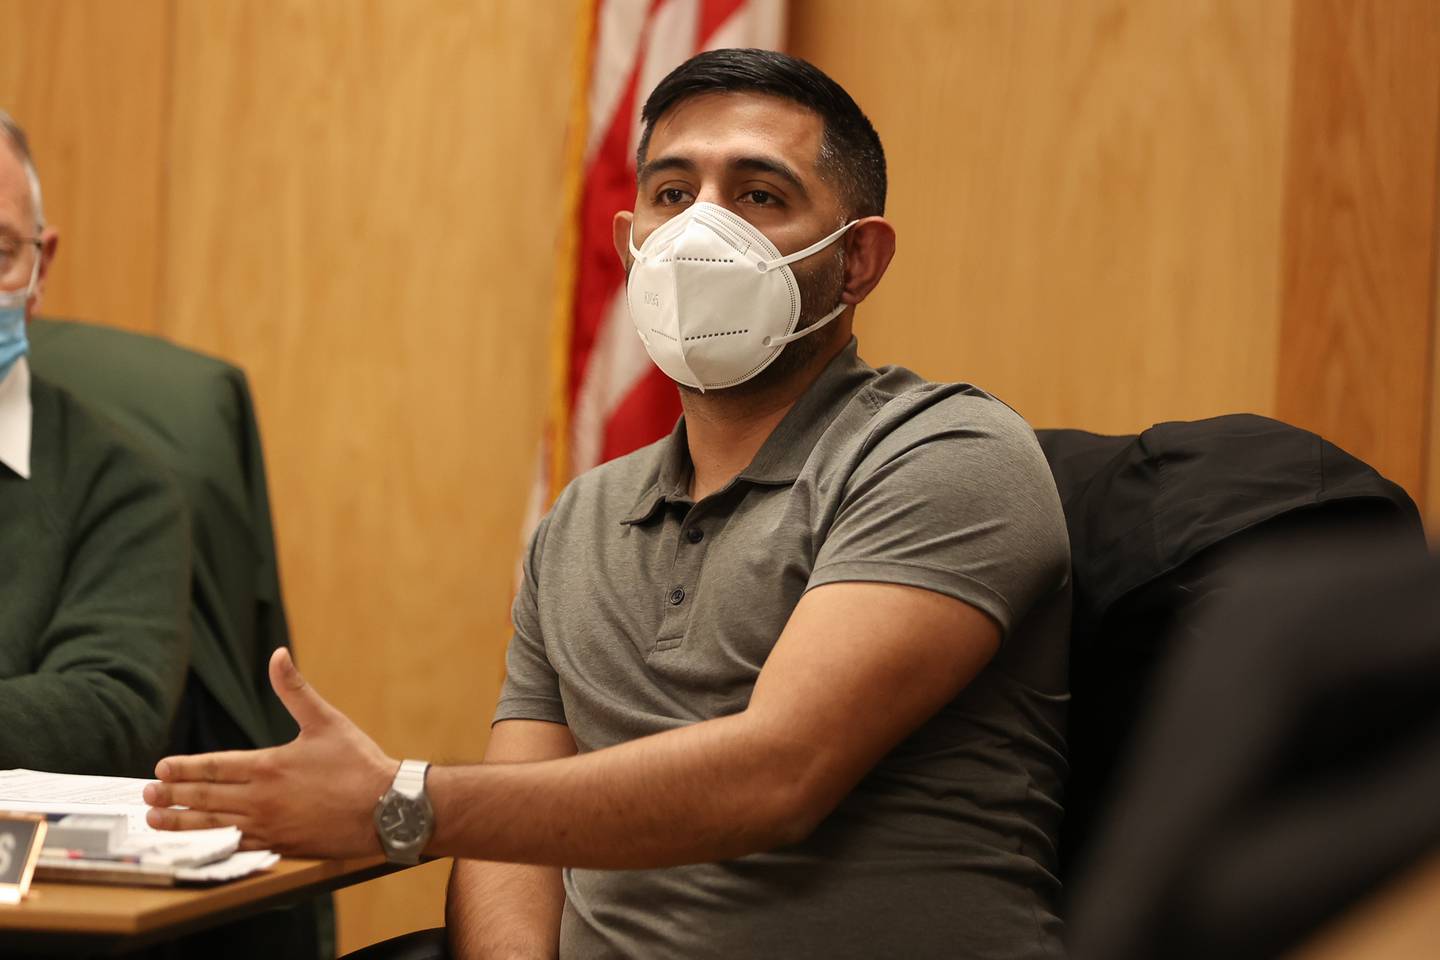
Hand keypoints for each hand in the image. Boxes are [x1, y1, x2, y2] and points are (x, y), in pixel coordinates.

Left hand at [143, 647, 397, 856]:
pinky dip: (209, 845)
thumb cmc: (358, 764)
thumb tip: (278, 655)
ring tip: (156, 819)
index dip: (184, 768)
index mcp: (268, 765)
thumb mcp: (326, 720)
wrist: (386, 809)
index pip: (213, 766)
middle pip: (204, 797)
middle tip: (147, 794)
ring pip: (212, 824)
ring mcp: (268, 826)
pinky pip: (234, 847)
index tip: (160, 768)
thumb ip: (295, 689)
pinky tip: (195, 844)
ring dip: (181, 822)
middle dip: (173, 795)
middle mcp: (261, 798)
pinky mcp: (279, 845)